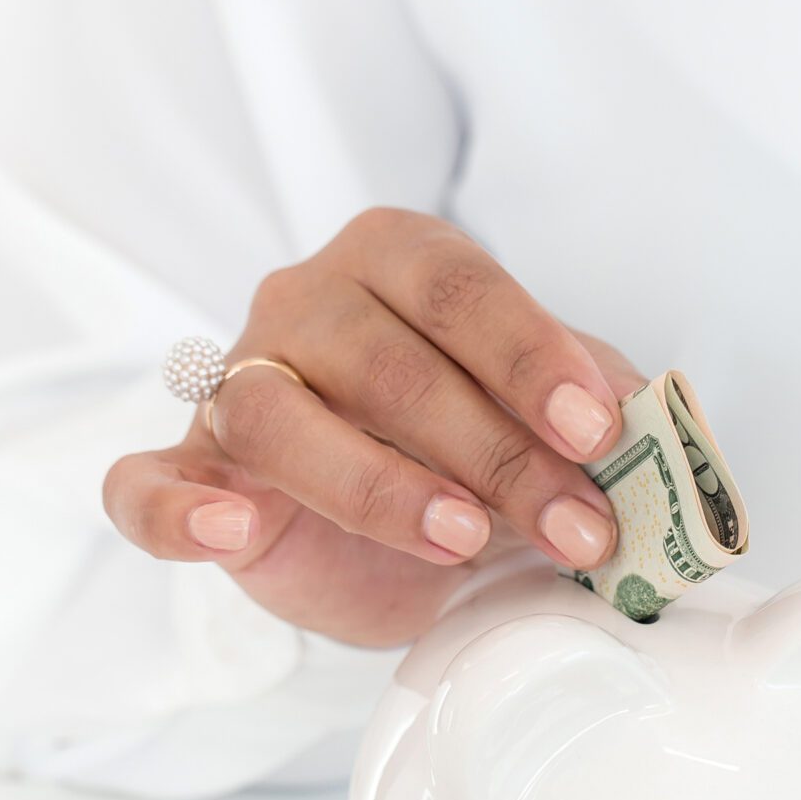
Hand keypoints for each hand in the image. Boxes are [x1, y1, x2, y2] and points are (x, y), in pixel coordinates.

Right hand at [103, 210, 641, 647]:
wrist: (395, 540)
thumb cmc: (475, 450)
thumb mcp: (549, 421)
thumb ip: (596, 411)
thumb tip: (654, 432)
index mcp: (395, 258)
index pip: (458, 288)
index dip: (532, 357)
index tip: (599, 430)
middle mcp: (304, 304)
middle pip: (385, 361)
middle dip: (496, 453)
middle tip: (578, 527)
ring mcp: (236, 386)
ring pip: (280, 418)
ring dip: (379, 485)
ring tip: (462, 540)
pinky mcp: (191, 476)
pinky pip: (145, 485)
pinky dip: (178, 510)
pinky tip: (234, 528)